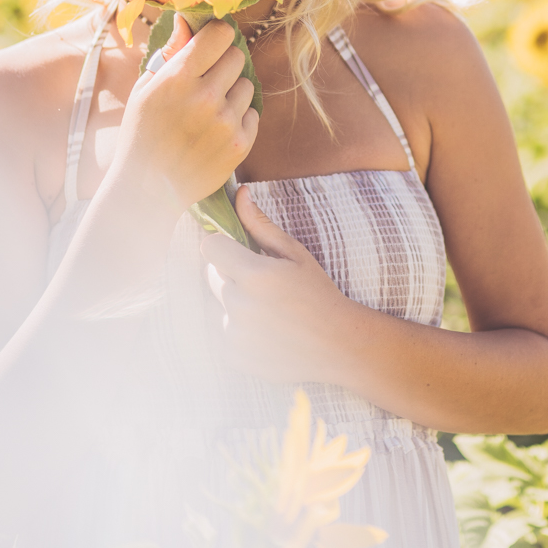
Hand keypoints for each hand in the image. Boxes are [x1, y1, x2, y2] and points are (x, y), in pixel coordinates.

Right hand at [111, 17, 258, 208]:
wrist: (147, 188)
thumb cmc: (142, 132)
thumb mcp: (145, 88)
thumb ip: (170, 52)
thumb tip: (187, 20)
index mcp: (178, 77)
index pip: (220, 34)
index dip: (216, 36)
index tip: (211, 44)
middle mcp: (205, 97)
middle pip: (237, 56)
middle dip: (223, 64)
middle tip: (207, 80)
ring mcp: (225, 123)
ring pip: (246, 85)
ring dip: (232, 92)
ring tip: (209, 110)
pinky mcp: (239, 145)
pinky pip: (253, 114)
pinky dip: (239, 118)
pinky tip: (217, 129)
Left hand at [200, 187, 356, 383]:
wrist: (336, 345)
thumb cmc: (317, 293)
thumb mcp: (294, 254)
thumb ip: (260, 224)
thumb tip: (239, 193)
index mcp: (256, 275)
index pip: (210, 247)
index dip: (222, 245)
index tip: (237, 250)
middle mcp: (240, 305)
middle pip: (212, 275)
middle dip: (231, 273)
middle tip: (263, 282)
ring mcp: (234, 333)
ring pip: (217, 303)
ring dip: (233, 301)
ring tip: (267, 308)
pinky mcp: (232, 354)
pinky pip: (221, 329)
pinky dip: (236, 326)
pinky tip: (265, 328)